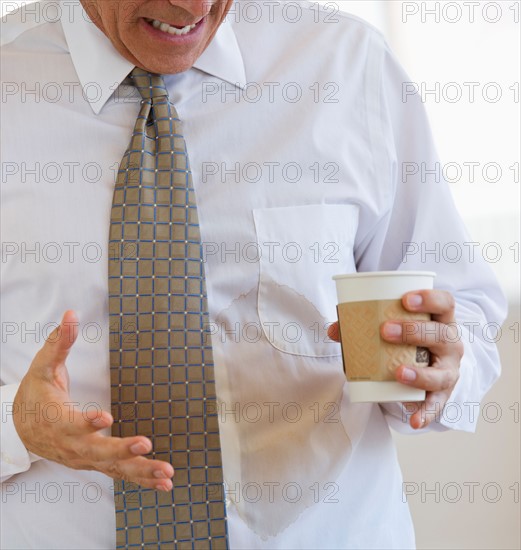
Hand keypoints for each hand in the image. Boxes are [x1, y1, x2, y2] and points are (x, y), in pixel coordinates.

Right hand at [13, 310, 173, 489]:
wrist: (20, 427)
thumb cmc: (36, 394)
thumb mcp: (43, 366)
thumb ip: (60, 342)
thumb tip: (71, 314)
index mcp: (58, 419)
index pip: (72, 423)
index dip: (87, 422)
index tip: (105, 417)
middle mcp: (72, 443)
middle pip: (97, 451)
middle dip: (122, 450)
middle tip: (146, 445)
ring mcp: (84, 456)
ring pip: (113, 468)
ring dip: (140, 471)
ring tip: (166, 474)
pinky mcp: (94, 461)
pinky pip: (118, 473)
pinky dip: (140, 479)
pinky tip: (163, 484)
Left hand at [328, 289, 462, 429]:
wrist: (432, 363)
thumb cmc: (411, 339)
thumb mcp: (397, 327)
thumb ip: (364, 325)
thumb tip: (334, 329)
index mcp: (441, 321)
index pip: (445, 303)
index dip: (429, 299)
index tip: (405, 299)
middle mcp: (450, 344)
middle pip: (441, 335)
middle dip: (414, 332)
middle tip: (386, 331)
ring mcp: (449, 369)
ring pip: (441, 373)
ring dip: (420, 375)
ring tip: (398, 373)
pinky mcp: (443, 393)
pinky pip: (436, 404)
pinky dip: (426, 413)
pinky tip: (415, 420)